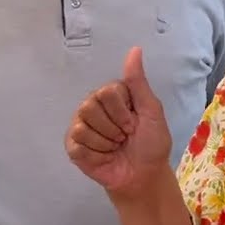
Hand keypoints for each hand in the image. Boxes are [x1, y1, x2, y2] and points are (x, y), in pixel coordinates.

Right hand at [66, 46, 173, 199]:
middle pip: (90, 106)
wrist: (143, 175)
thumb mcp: (151, 110)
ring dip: (105, 142)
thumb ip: (138, 81)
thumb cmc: (151, 143)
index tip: (134, 123)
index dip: (123, 112)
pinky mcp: (73, 147)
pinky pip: (77, 144)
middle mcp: (93, 106)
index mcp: (112, 95)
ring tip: (115, 147)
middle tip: (124, 136)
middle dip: (114, 127)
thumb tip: (135, 49)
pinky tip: (104, 157)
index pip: (107, 91)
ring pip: (82, 126)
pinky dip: (96, 154)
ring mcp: (80, 126)